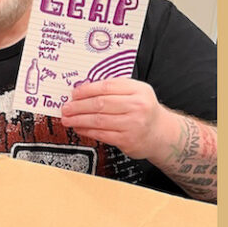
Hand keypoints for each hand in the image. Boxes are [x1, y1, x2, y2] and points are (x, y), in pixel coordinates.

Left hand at [60, 77, 174, 159]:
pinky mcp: (127, 140)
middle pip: (100, 104)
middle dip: (78, 106)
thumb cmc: (144, 111)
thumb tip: (84, 89)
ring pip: (98, 120)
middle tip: (66, 108)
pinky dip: (86, 130)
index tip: (74, 94)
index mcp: (138, 90)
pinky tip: (79, 128)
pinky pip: (101, 134)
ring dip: (79, 119)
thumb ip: (114, 89)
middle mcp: (137, 106)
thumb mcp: (136, 93)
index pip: (107, 86)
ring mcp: (133, 124)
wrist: (160, 133)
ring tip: (68, 119)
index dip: (87, 90)